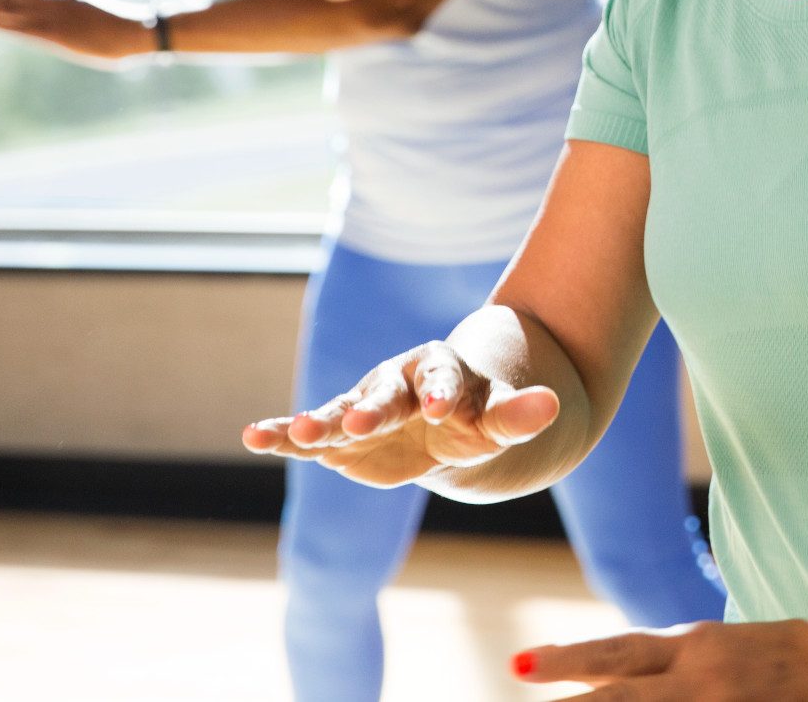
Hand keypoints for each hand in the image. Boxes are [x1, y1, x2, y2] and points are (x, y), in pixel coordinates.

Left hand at [0, 0, 153, 66]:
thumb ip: (72, 8)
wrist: (137, 31)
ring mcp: (54, 17)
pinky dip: (1, 21)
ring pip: (12, 7)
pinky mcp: (55, 33)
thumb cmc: (119, 25)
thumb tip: (63, 5)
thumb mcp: (92, 10)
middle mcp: (54, 0)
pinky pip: (21, 26)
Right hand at [241, 339, 558, 488]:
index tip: (444, 411)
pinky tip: (255, 437)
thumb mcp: (501, 418)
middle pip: (385, 395)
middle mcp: (398, 382)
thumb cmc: (479, 415)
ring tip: (293, 433)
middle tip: (360, 422)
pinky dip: (284, 434)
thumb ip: (520, 414)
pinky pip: (308, 434)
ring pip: (341, 412)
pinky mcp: (340, 433)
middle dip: (373, 409)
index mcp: (443, 371)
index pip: (444, 381)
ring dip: (318, 422)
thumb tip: (553, 405)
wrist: (451, 418)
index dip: (443, 394)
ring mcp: (365, 406)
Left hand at [513, 620, 807, 700]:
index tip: (517, 668)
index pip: (617, 653)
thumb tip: (580, 670)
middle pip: (624, 700)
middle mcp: (700, 681)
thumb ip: (650, 663)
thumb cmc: (763, 657)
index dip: (567, 660)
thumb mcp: (706, 646)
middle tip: (523, 696)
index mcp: (690, 649)